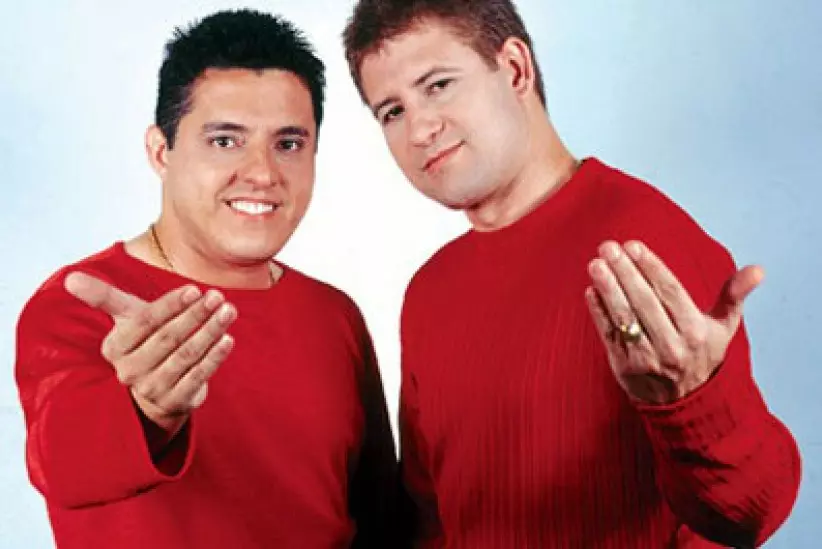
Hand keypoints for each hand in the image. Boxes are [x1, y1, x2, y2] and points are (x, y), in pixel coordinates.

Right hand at [64, 272, 236, 433]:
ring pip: (186, 356)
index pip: (144, 322)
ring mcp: (153, 388)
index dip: (170, 305)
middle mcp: (130, 370)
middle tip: (217, 296)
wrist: (153, 392)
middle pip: (168, 338)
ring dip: (210, 332)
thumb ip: (104, 298)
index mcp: (115, 347)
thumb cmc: (143, 345)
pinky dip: (215, 357)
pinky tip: (228, 339)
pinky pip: (198, 376)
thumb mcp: (125, 320)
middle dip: (195, 315)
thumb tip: (70, 278)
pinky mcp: (176, 401)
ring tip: (228, 312)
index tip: (194, 289)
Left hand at [584, 240, 762, 403]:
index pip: (670, 292)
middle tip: (608, 247)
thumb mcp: (723, 327)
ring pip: (624, 318)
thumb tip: (757, 270)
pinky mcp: (625, 368)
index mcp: (696, 331)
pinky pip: (609, 335)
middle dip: (624, 272)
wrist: (685, 403)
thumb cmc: (702, 354)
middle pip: (644, 302)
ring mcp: (647, 359)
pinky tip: (592, 291)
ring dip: (608, 289)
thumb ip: (734, 295)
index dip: (650, 267)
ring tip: (595, 265)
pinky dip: (599, 312)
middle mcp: (672, 346)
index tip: (632, 245)